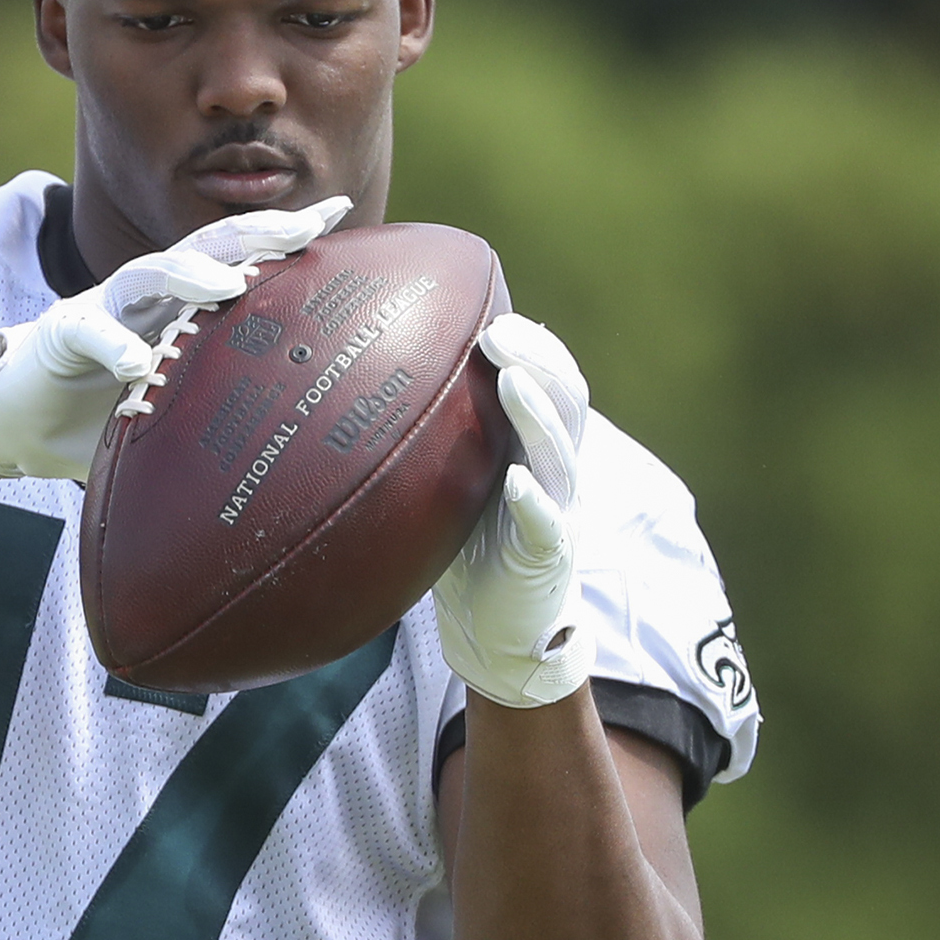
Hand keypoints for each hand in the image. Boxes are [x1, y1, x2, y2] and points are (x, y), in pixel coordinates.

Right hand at [0, 198, 352, 479]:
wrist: (19, 424)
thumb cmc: (104, 412)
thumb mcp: (177, 403)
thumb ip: (222, 400)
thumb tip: (301, 429)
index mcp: (179, 302)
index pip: (238, 255)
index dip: (283, 232)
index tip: (339, 211)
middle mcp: (147, 294)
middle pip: (204, 246)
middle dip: (252, 233)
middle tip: (300, 230)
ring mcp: (103, 307)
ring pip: (150, 273)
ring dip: (190, 274)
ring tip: (229, 287)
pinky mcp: (61, 335)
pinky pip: (88, 330)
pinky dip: (114, 343)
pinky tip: (138, 364)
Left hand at [433, 314, 594, 707]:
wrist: (497, 627)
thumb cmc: (470, 545)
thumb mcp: (453, 479)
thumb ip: (438, 435)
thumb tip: (373, 379)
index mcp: (536, 446)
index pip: (553, 382)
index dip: (535, 346)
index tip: (496, 313)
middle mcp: (555, 470)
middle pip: (566, 403)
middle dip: (539, 361)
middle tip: (499, 331)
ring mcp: (558, 511)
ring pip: (560, 455)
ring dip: (538, 415)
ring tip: (512, 381)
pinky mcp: (548, 556)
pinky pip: (547, 524)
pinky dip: (535, 500)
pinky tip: (517, 480)